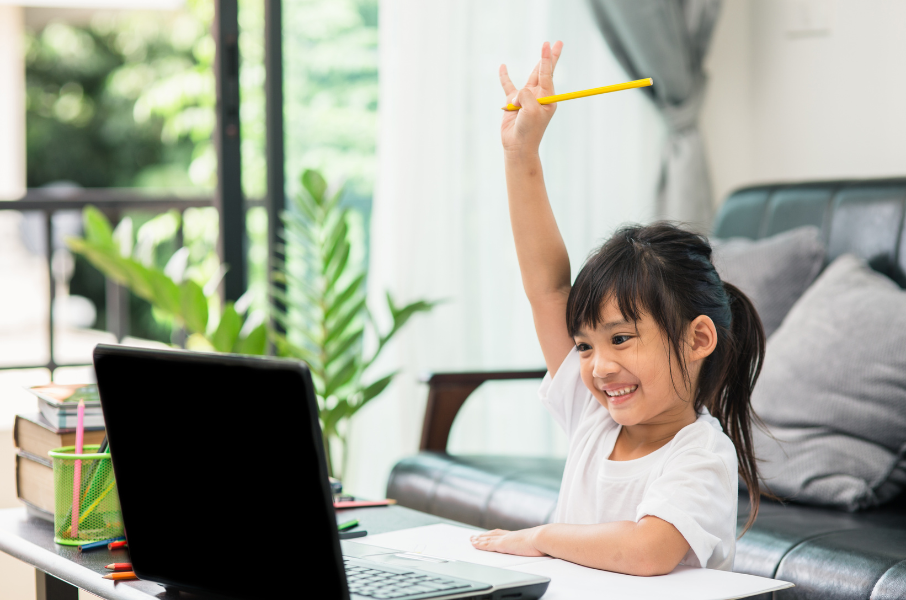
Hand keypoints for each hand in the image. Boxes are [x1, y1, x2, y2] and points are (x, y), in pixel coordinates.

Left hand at [470, 527, 546, 556]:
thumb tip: (543, 548)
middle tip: (475, 536)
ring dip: (479, 539)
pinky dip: (480, 544)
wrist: (543, 538)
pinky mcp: (502, 545)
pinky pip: (488, 544)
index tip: (490, 533)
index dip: (495, 534)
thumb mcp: (539, 543)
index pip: (503, 533)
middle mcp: (510, 535)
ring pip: (488, 538)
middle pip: (493, 534)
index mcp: (518, 536)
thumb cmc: (544, 541)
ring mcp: (506, 539)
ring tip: (471, 539)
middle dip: (484, 535)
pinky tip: (474, 543)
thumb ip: (536, 544)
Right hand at [499, 41, 562, 155]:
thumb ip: (526, 94)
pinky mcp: (513, 103)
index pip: (548, 73)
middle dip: (550, 57)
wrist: (518, 146)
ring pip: (529, 77)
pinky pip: (508, 87)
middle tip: (557, 42)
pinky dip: (505, 77)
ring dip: (536, 65)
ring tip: (544, 47)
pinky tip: (503, 67)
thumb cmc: (529, 130)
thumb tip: (517, 93)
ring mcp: (526, 99)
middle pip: (544, 71)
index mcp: (547, 98)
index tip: (549, 44)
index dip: (547, 58)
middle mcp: (538, 96)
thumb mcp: (531, 110)